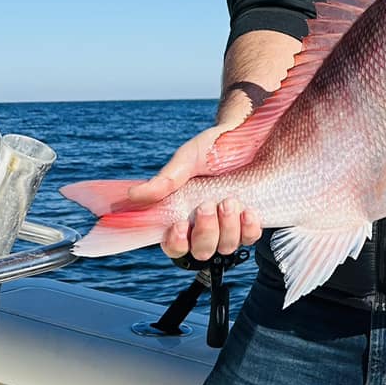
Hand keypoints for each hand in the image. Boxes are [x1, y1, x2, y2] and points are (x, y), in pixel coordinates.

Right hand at [127, 122, 262, 260]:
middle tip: (206, 205)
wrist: (245, 133)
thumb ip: (165, 181)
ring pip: (226, 247)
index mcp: (184, 215)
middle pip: (202, 251)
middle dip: (205, 232)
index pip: (175, 247)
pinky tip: (247, 211)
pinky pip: (250, 237)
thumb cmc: (212, 148)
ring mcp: (230, 225)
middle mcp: (206, 225)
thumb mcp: (187, 160)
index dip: (175, 244)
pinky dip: (248, 228)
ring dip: (227, 228)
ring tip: (229, 200)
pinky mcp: (251, 220)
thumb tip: (134, 195)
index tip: (178, 226)